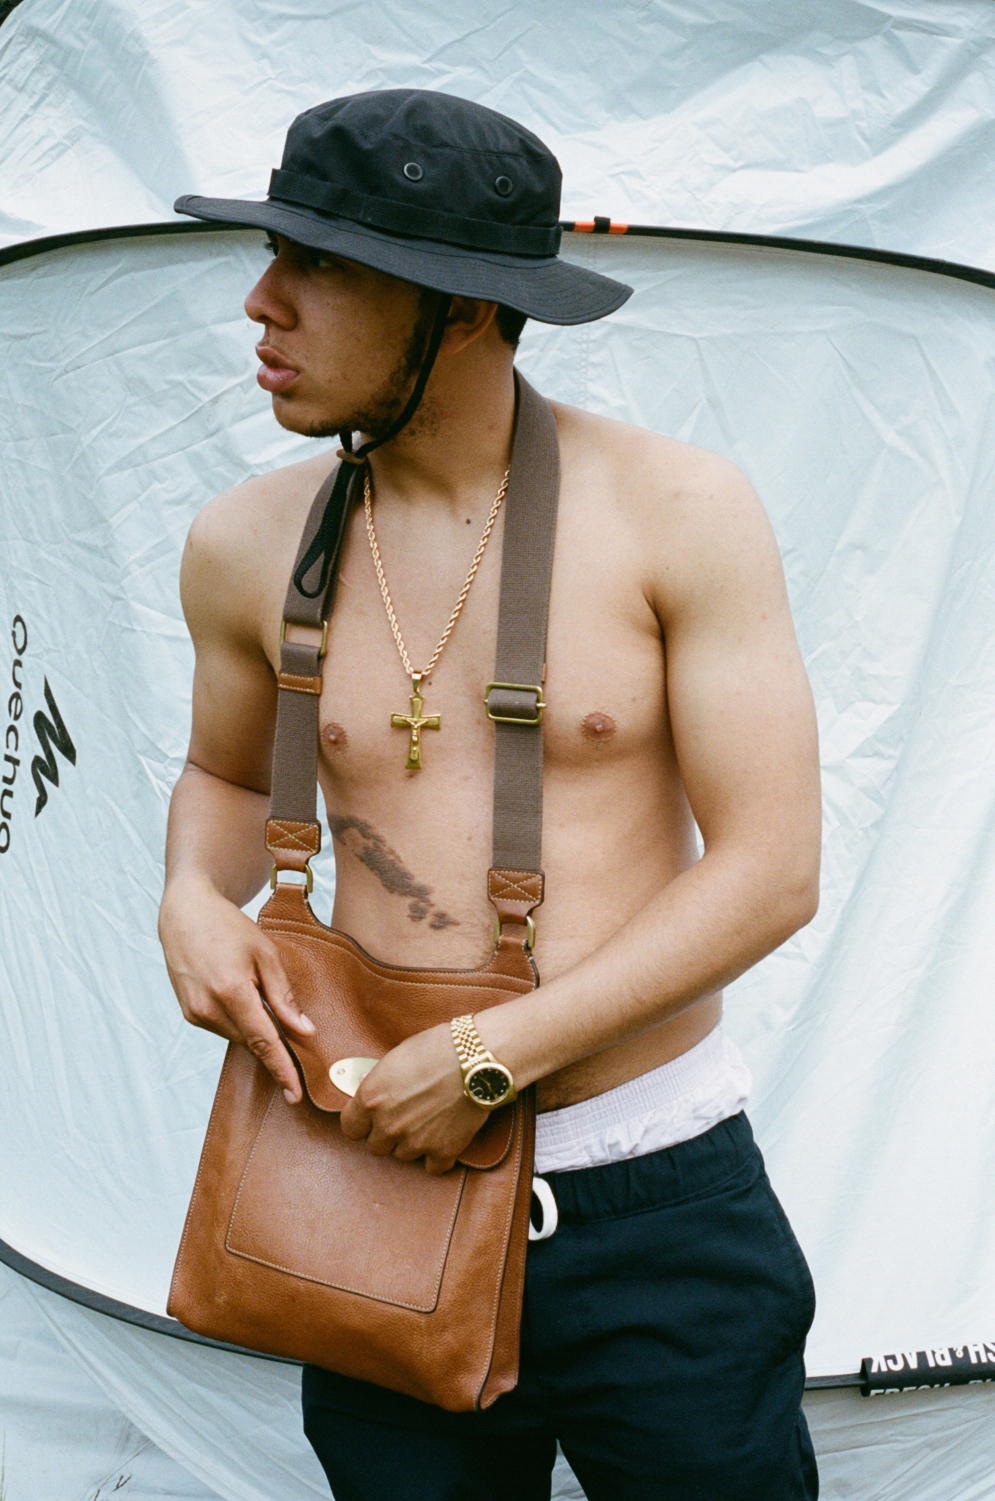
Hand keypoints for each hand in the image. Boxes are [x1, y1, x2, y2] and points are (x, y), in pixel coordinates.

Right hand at [158, 877, 314, 1102]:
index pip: (263, 1041)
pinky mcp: (189, 1013)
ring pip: (238, 1037)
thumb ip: (284, 996)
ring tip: (261, 998)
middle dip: (275, 1048)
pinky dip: (239, 1022)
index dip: (282, 1069)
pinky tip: (243, 1000)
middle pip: (252, 1042)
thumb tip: (304, 1031)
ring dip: (256, 1030)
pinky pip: (224, 1028)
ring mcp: (195, 1013)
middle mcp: (209, 1008)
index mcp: (232, 992)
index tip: (295, 1094)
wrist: (186, 914)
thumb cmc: (229, 927)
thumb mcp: (266, 954)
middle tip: (299, 1047)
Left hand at [339, 1024, 485, 1174]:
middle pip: (376, 1147)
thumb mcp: (396, 1057)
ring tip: (428, 1121)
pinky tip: (444, 1137)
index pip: (350, 1128)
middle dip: (387, 1135)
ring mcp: (415, 1142)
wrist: (477, 1059)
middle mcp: (388, 1125)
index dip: (361, 1123)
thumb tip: (366, 1088)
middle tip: (405, 1118)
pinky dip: (437, 1156)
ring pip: (403, 1156)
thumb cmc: (437, 1048)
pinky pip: (432, 1167)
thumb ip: (378, 1080)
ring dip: (412, 1144)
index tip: (371, 1119)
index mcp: (371, 1098)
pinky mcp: (442, 1151)